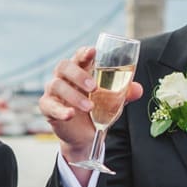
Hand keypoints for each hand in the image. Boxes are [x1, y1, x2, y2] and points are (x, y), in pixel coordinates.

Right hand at [37, 46, 144, 166]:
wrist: (86, 135)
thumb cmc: (98, 110)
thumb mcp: (114, 102)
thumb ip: (125, 94)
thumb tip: (138, 89)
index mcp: (80, 70)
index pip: (79, 56)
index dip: (84, 52)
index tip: (93, 51)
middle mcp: (64, 77)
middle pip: (64, 66)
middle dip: (79, 75)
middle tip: (94, 87)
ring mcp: (53, 91)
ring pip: (57, 85)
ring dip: (74, 95)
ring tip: (89, 107)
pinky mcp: (47, 107)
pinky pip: (49, 105)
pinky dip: (60, 110)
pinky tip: (70, 115)